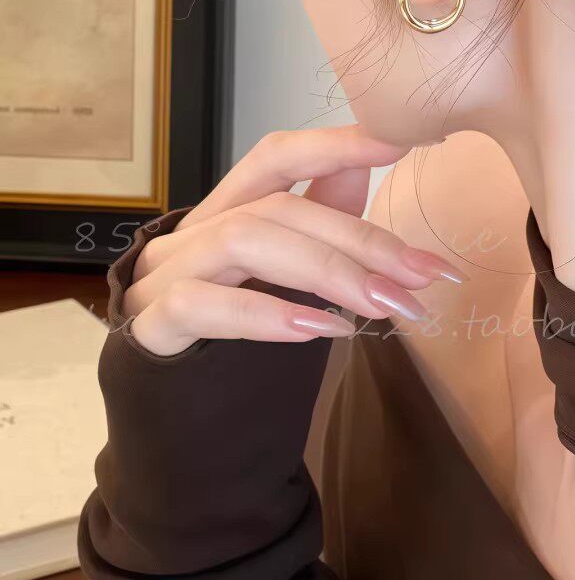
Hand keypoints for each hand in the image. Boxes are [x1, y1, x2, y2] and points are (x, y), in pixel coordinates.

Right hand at [122, 126, 463, 356]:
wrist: (175, 438)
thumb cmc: (238, 353)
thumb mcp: (286, 282)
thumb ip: (317, 225)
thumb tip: (362, 167)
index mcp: (224, 214)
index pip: (276, 157)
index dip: (334, 144)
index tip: (399, 141)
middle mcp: (187, 235)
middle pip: (278, 208)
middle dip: (359, 238)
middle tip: (422, 274)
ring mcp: (158, 280)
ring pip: (242, 241)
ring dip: (326, 272)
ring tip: (382, 306)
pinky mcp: (147, 330)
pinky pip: (200, 303)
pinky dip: (266, 313)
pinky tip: (318, 331)